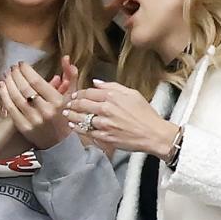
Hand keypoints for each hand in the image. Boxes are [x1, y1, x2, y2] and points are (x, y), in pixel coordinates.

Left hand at [0, 57, 77, 149]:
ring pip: (16, 97)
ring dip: (9, 82)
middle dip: (16, 74)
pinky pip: (11, 108)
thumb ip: (70, 76)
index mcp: (58, 102)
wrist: (60, 144)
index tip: (21, 64)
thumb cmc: (65, 115)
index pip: (36, 81)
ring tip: (6, 74)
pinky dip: (4, 95)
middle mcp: (46, 112)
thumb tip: (65, 57)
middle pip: (24, 88)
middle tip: (12, 67)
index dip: (26, 70)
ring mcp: (34, 121)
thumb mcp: (71, 96)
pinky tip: (2, 86)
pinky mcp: (24, 128)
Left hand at [64, 80, 179, 157]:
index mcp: (112, 97)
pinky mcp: (104, 137)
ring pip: (81, 118)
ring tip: (67, 114)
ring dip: (71, 115)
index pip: (89, 92)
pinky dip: (77, 128)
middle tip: (68, 104)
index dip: (79, 93)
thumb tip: (96, 82)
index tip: (75, 95)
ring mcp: (104, 124)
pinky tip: (73, 126)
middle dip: (72, 103)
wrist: (153, 134)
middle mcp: (106, 109)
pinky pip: (86, 131)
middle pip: (82, 104)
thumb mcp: (132, 93)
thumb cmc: (145, 114)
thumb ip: (112, 86)